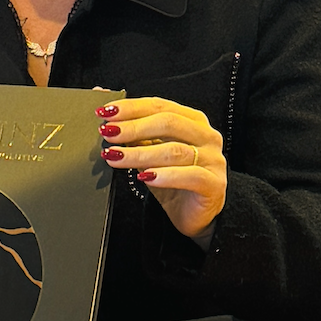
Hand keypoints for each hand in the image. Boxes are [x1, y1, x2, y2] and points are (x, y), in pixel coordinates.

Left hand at [97, 97, 226, 238]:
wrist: (192, 214)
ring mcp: (213, 160)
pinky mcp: (214, 184)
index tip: (107, 113)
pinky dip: (164, 176)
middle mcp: (206, 136)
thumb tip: (109, 117)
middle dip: (134, 127)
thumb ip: (136, 134)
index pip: (160, 106)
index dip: (132, 108)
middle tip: (109, 133)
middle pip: (168, 123)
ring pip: (174, 151)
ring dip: (139, 153)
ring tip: (115, 156)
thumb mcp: (151, 153)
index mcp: (192, 120)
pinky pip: (189, 176)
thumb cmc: (172, 179)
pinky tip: (145, 177)